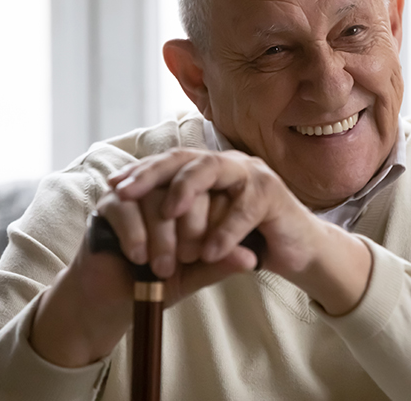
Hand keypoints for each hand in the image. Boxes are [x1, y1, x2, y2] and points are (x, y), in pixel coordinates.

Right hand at [29, 180, 253, 367]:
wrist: (115, 299)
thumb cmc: (160, 282)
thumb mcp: (195, 275)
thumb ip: (220, 263)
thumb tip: (251, 258)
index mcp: (196, 199)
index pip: (216, 194)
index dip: (217, 222)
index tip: (210, 254)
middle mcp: (169, 187)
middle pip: (189, 189)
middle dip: (191, 227)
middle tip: (188, 259)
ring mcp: (139, 191)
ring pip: (158, 198)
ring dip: (163, 236)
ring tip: (162, 268)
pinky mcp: (109, 202)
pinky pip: (127, 207)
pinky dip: (136, 234)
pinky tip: (139, 257)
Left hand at [107, 149, 322, 277]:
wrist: (297, 250)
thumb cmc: (247, 240)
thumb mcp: (207, 232)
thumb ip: (181, 224)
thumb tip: (134, 219)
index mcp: (212, 171)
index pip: (171, 162)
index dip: (142, 172)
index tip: (112, 187)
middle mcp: (230, 164)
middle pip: (187, 158)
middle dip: (153, 174)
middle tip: (124, 193)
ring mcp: (253, 175)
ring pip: (214, 169)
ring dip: (188, 191)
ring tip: (167, 214)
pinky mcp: (274, 194)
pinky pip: (246, 207)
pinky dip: (226, 230)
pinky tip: (210, 252)